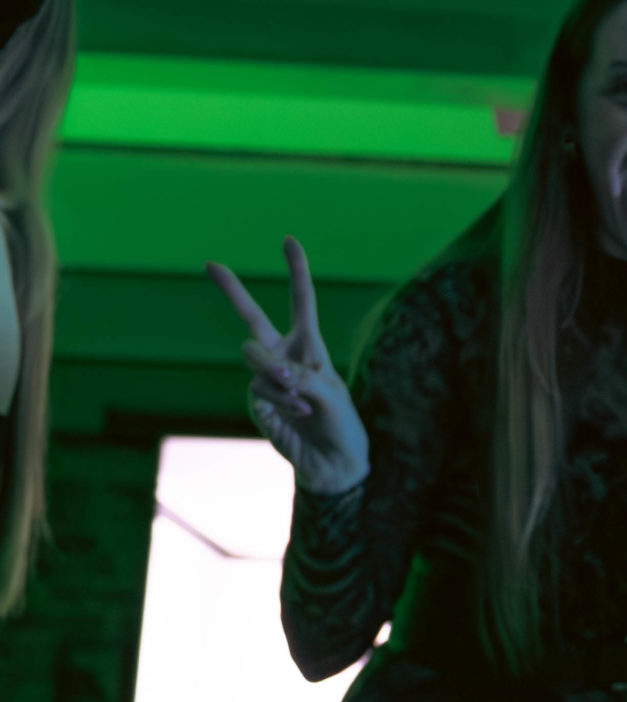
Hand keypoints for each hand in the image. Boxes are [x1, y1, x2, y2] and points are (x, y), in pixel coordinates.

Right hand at [208, 237, 369, 497]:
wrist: (331, 461)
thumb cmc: (341, 423)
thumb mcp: (332, 393)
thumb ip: (300, 378)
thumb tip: (272, 373)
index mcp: (310, 344)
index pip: (301, 301)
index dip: (296, 270)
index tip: (288, 240)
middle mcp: (283, 355)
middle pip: (252, 317)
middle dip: (231, 290)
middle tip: (209, 263)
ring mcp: (265, 376)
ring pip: (256, 358)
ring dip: (279, 377)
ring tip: (303, 399)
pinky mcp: (255, 399)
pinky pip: (260, 387)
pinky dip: (280, 399)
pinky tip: (297, 413)